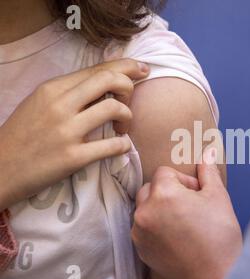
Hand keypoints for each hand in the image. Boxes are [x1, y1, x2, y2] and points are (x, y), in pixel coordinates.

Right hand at [0, 59, 149, 208]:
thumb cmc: (23, 135)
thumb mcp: (40, 103)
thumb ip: (70, 90)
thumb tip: (104, 78)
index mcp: (53, 88)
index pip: (97, 69)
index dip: (126, 67)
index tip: (143, 70)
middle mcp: (60, 105)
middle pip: (109, 80)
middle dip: (129, 88)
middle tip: (127, 103)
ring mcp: (66, 131)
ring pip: (114, 109)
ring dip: (128, 117)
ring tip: (122, 128)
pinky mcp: (72, 157)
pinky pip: (112, 146)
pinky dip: (124, 145)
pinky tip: (121, 146)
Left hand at [132, 148, 241, 278]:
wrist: (215, 277)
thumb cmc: (219, 237)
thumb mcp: (218, 197)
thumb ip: (208, 172)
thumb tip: (208, 153)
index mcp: (163, 194)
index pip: (165, 172)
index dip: (185, 181)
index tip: (198, 194)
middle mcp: (145, 211)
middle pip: (151, 188)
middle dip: (169, 192)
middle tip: (190, 206)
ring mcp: (140, 231)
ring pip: (145, 207)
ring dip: (160, 208)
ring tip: (183, 222)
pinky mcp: (140, 248)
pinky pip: (143, 227)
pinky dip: (155, 226)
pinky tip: (176, 236)